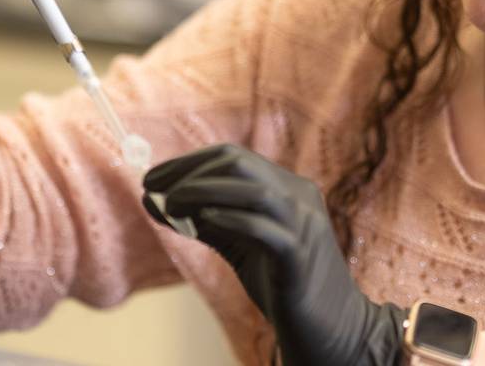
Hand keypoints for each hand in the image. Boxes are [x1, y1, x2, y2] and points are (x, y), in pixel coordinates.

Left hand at [143, 144, 404, 365]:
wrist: (332, 327)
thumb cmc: (282, 283)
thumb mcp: (239, 244)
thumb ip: (203, 221)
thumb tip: (153, 200)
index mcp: (287, 188)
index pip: (233, 157)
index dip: (188, 162)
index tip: (152, 178)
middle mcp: (299, 197)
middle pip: (239, 164)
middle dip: (189, 172)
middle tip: (152, 188)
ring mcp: (303, 225)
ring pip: (253, 191)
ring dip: (203, 191)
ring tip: (170, 204)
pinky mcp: (299, 258)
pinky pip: (265, 229)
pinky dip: (231, 219)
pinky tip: (202, 221)